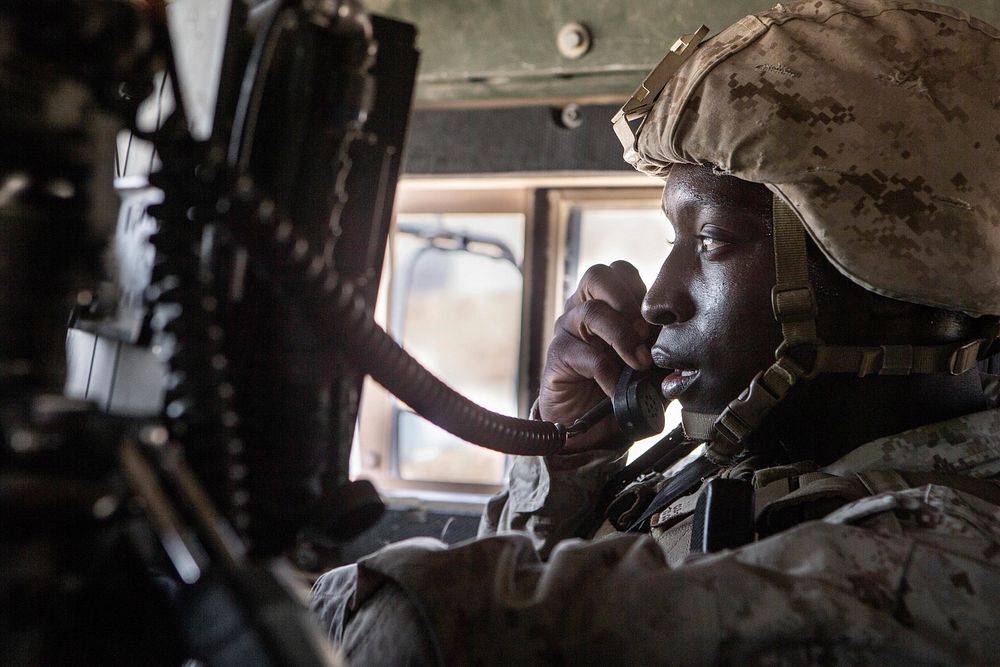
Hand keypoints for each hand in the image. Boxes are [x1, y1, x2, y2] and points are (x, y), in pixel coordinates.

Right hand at [540, 261, 654, 451]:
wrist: (583, 424)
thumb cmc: (616, 387)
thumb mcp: (647, 369)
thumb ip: (662, 354)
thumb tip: (683, 351)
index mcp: (605, 302)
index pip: (621, 272)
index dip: (643, 290)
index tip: (661, 322)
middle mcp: (581, 308)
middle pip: (598, 276)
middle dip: (628, 302)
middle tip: (646, 333)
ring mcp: (566, 330)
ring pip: (591, 312)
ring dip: (622, 337)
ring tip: (639, 363)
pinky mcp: (556, 356)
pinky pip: (584, 355)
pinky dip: (608, 374)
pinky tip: (618, 389)